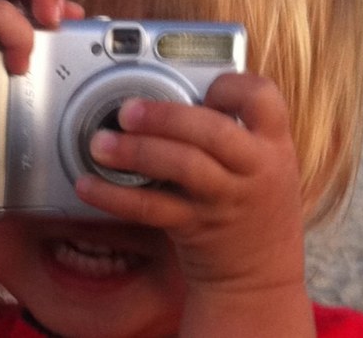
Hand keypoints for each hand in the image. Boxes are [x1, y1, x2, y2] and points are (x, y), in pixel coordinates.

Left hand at [76, 73, 313, 334]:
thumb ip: (231, 131)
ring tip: (101, 143)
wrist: (261, 277)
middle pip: (213, 132)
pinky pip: (152, 209)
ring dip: (137, 151)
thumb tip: (175, 95)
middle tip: (128, 111)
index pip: (261, 98)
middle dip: (167, 117)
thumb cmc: (255, 205)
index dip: (230, 86)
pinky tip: (90, 184)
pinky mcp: (193, 227)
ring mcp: (224, 200)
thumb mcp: (262, 165)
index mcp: (272, 145)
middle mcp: (254, 169)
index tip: (203, 86)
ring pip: (183, 167)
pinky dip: (116, 196)